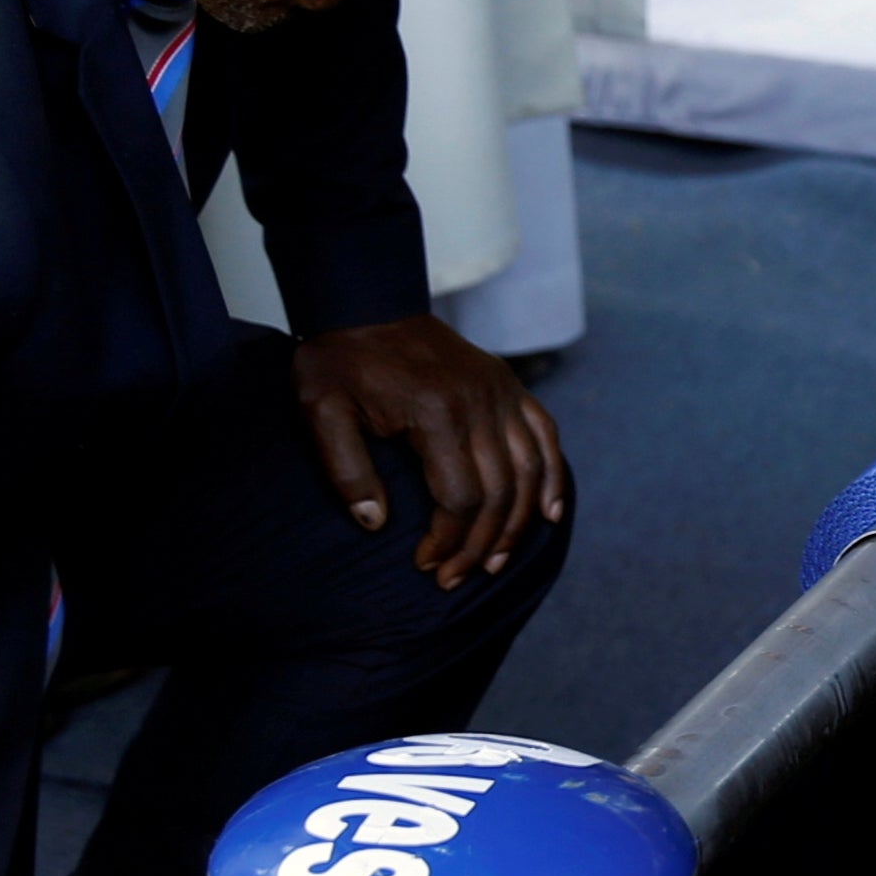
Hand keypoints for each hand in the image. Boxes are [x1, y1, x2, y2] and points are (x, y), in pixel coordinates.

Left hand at [294, 314, 569, 590]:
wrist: (366, 298)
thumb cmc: (338, 358)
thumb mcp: (321, 411)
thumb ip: (346, 470)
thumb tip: (376, 524)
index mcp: (435, 413)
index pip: (459, 497)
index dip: (448, 540)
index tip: (426, 564)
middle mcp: (479, 404)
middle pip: (500, 492)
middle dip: (481, 544)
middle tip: (456, 576)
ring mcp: (501, 392)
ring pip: (530, 472)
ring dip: (519, 523)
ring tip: (498, 560)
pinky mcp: (508, 386)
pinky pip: (545, 436)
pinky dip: (554, 477)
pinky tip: (550, 513)